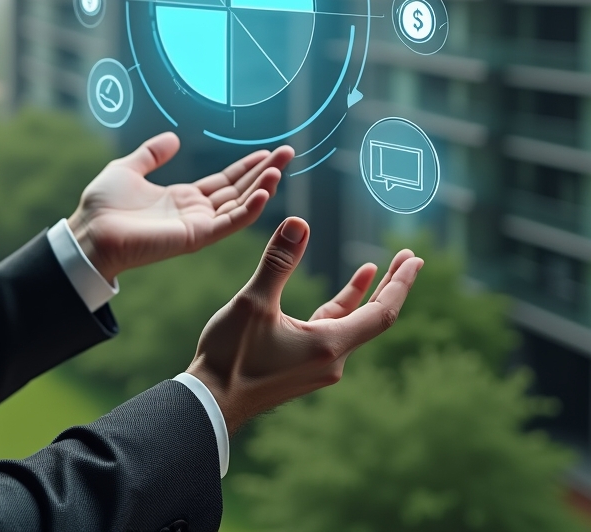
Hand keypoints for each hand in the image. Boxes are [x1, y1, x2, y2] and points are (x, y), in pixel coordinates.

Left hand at [68, 132, 293, 282]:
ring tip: (280, 168)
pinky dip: (248, 210)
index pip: (224, 182)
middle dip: (264, 172)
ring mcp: (197, 226)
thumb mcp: (128, 169)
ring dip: (262, 188)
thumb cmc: (102, 206)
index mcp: (182, 198)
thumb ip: (151, 154)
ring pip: (239, 206)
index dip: (246, 167)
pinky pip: (228, 224)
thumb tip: (172, 138)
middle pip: (239, 190)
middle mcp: (195, 212)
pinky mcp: (194, 237)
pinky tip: (264, 193)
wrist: (89, 232)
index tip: (268, 151)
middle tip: (289, 152)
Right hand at [186, 216, 422, 433]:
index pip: (381, 312)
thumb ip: (278, 262)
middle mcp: (332, 360)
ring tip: (374, 267)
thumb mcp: (254, 302)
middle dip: (391, 285)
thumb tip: (299, 222)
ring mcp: (319, 366)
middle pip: (374, 318)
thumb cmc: (231, 356)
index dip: (400, 283)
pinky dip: (339, 308)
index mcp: (328, 345)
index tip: (414, 259)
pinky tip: (337, 296)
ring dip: (363, 295)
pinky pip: (332, 333)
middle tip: (408, 257)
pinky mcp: (303, 367)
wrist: (211, 404)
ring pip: (351, 325)